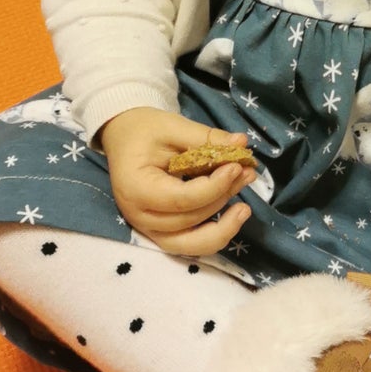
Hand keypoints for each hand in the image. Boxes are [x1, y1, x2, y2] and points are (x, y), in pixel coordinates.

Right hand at [100, 107, 254, 255]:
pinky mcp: (161, 233)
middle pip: (190, 219)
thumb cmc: (144, 130)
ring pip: (192, 244)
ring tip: (245, 206)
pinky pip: (190, 244)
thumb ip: (206, 138)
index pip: (182, 199)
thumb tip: (241, 143)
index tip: (237, 166)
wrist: (124, 138)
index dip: (215, 187)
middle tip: (246, 173)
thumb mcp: (173, 126)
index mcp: (136, 188)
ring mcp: (149, 229)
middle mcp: (139, 216)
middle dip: (222, 197)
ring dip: (224, 227)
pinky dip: (214, 235)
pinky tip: (233, 216)